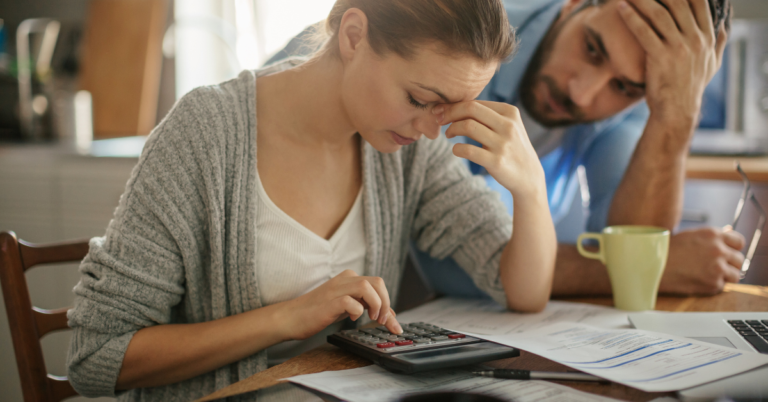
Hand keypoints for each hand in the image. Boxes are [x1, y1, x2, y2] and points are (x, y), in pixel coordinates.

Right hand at [281, 270, 401, 339]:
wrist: (291, 317)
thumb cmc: (318, 312)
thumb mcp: (347, 306)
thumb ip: (366, 306)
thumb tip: (389, 315)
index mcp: (349, 279)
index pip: (378, 284)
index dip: (389, 302)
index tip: (392, 323)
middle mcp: (345, 280)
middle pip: (377, 282)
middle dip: (386, 302)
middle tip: (381, 320)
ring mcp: (336, 289)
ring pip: (366, 287)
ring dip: (376, 304)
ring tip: (371, 318)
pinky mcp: (329, 302)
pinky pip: (350, 301)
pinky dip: (357, 310)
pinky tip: (353, 317)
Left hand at [434, 101, 544, 197]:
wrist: (528, 176)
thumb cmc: (511, 147)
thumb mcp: (507, 126)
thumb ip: (486, 115)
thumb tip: (454, 105)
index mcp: (509, 112)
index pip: (475, 102)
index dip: (454, 105)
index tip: (441, 111)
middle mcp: (508, 125)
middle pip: (470, 109)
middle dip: (449, 112)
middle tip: (439, 119)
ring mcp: (503, 143)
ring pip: (468, 126)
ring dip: (452, 129)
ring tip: (448, 134)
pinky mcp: (496, 161)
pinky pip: (468, 150)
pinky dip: (456, 149)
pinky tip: (456, 150)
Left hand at [618, 0, 727, 135]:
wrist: (678, 110)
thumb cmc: (691, 87)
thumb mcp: (712, 64)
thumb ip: (718, 43)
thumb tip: (723, 27)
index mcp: (707, 37)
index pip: (699, 4)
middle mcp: (695, 39)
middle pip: (678, 3)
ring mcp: (679, 47)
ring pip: (660, 14)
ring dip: (643, 0)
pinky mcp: (661, 57)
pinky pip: (645, 32)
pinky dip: (632, 18)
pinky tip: (622, 8)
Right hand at [659, 227, 744, 294]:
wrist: (652, 266)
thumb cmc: (667, 250)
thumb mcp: (690, 236)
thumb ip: (711, 237)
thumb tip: (729, 232)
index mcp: (713, 234)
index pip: (739, 241)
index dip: (733, 248)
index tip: (728, 253)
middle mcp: (718, 250)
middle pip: (739, 259)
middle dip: (729, 264)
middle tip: (715, 266)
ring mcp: (718, 267)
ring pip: (735, 275)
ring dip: (724, 276)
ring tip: (707, 275)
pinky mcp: (713, 283)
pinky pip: (721, 286)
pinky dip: (712, 285)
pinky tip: (697, 280)